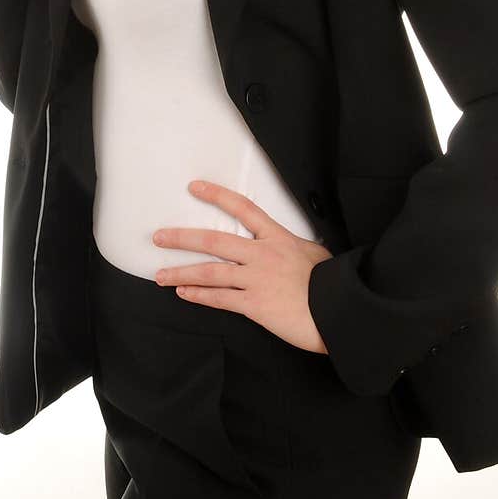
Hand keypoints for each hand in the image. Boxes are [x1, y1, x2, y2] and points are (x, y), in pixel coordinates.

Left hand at [152, 179, 333, 353]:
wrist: (338, 310)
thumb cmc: (332, 282)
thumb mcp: (315, 254)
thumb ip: (294, 248)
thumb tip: (292, 247)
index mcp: (278, 237)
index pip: (243, 208)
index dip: (217, 195)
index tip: (195, 188)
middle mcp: (262, 254)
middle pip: (214, 240)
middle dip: (182, 238)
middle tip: (159, 236)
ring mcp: (256, 279)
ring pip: (210, 272)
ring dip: (181, 272)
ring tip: (160, 275)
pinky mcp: (254, 305)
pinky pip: (220, 299)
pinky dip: (199, 296)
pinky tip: (184, 294)